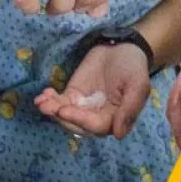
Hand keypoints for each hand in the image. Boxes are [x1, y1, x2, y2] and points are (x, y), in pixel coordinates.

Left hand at [34, 43, 150, 138]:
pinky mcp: (73, 95)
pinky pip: (59, 103)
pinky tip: (42, 96)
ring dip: (52, 111)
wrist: (122, 47)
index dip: (80, 120)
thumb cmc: (133, 67)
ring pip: (65, 115)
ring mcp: (83, 107)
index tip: (65, 111)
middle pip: (77, 124)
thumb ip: (130, 108)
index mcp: (115, 119)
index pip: (95, 126)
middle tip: (50, 107)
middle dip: (62, 118)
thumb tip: (119, 135)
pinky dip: (49, 101)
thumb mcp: (138, 84)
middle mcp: (97, 117)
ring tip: (42, 102)